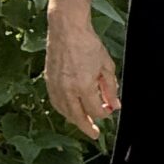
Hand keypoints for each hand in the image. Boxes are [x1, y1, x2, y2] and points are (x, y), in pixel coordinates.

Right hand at [46, 17, 120, 136]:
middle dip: (88, 127)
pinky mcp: (48, 81)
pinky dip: (64, 109)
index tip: (109, 110)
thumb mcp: (106, 66)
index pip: (95, 111)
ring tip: (83, 122)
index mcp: (83, 86)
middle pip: (78, 117)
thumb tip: (115, 105)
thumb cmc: (88, 44)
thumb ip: (111, 88)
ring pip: (65, 112)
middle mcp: (68, 89)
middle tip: (95, 134)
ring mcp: (56, 86)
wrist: (67, 29)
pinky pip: (56, 102)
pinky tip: (70, 110)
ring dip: (75, 120)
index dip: (104, 113)